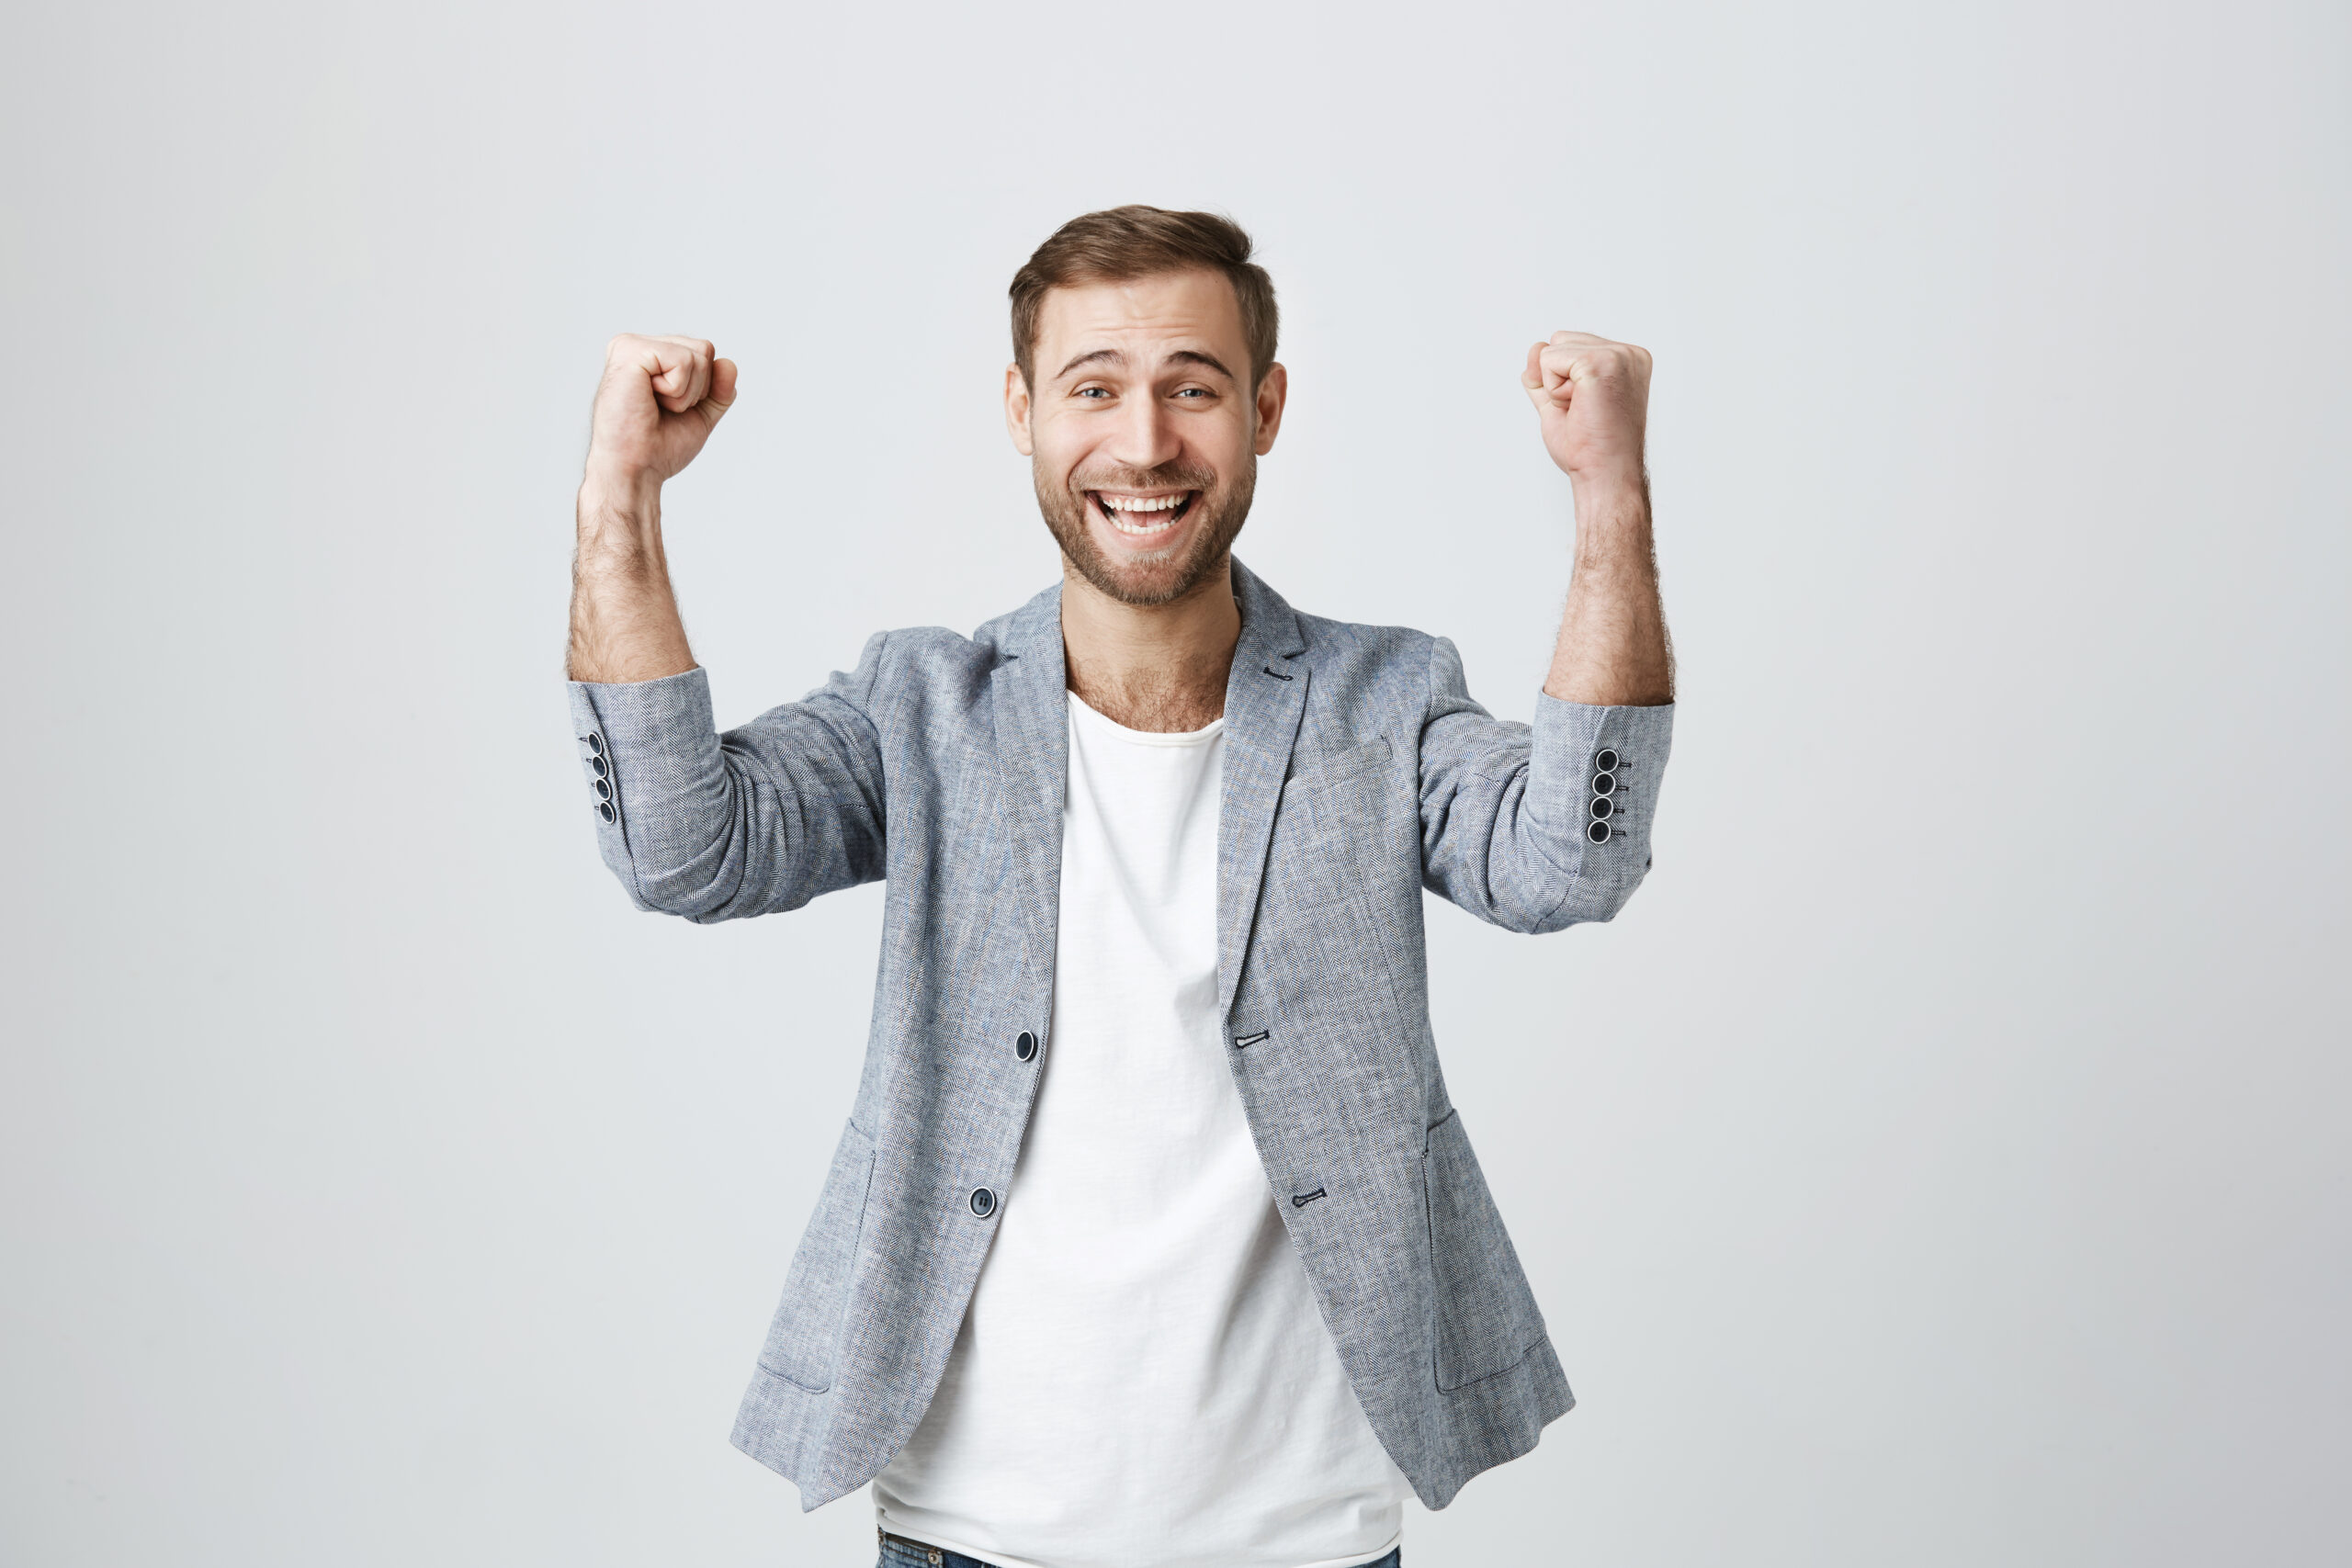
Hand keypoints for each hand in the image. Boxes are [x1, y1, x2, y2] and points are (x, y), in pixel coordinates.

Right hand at [584, 334, 738, 495]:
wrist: (635, 470)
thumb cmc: (656, 448)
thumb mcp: (699, 415)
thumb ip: (718, 390)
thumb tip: (729, 363)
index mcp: (649, 356)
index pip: (704, 352)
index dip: (703, 388)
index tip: (670, 410)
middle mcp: (637, 345)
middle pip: (705, 349)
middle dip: (697, 389)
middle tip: (662, 410)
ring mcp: (630, 345)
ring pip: (698, 355)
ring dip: (685, 393)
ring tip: (654, 406)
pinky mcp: (629, 351)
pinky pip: (684, 361)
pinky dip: (677, 391)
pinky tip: (649, 400)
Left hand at [1522, 331, 1650, 485]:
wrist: (1604, 475)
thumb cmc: (1590, 448)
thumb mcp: (1560, 403)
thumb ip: (1546, 376)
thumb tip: (1535, 347)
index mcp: (1626, 360)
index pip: (1571, 346)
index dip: (1562, 380)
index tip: (1588, 409)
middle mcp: (1628, 353)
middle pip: (1559, 340)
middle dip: (1557, 379)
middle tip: (1584, 411)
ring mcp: (1618, 355)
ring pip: (1551, 349)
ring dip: (1554, 386)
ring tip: (1583, 410)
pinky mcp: (1601, 362)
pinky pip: (1548, 360)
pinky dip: (1553, 391)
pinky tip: (1579, 408)